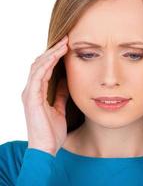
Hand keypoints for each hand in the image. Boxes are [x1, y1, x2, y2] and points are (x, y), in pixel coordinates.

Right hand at [21, 35, 69, 155]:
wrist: (46, 148)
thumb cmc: (51, 131)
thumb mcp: (59, 109)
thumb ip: (60, 95)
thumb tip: (67, 82)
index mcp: (38, 92)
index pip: (44, 68)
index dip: (54, 56)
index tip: (67, 46)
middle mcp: (31, 90)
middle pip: (40, 64)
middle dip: (53, 50)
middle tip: (66, 39)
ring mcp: (30, 93)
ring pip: (38, 66)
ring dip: (51, 53)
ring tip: (64, 43)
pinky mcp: (31, 98)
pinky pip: (38, 76)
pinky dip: (46, 64)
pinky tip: (55, 56)